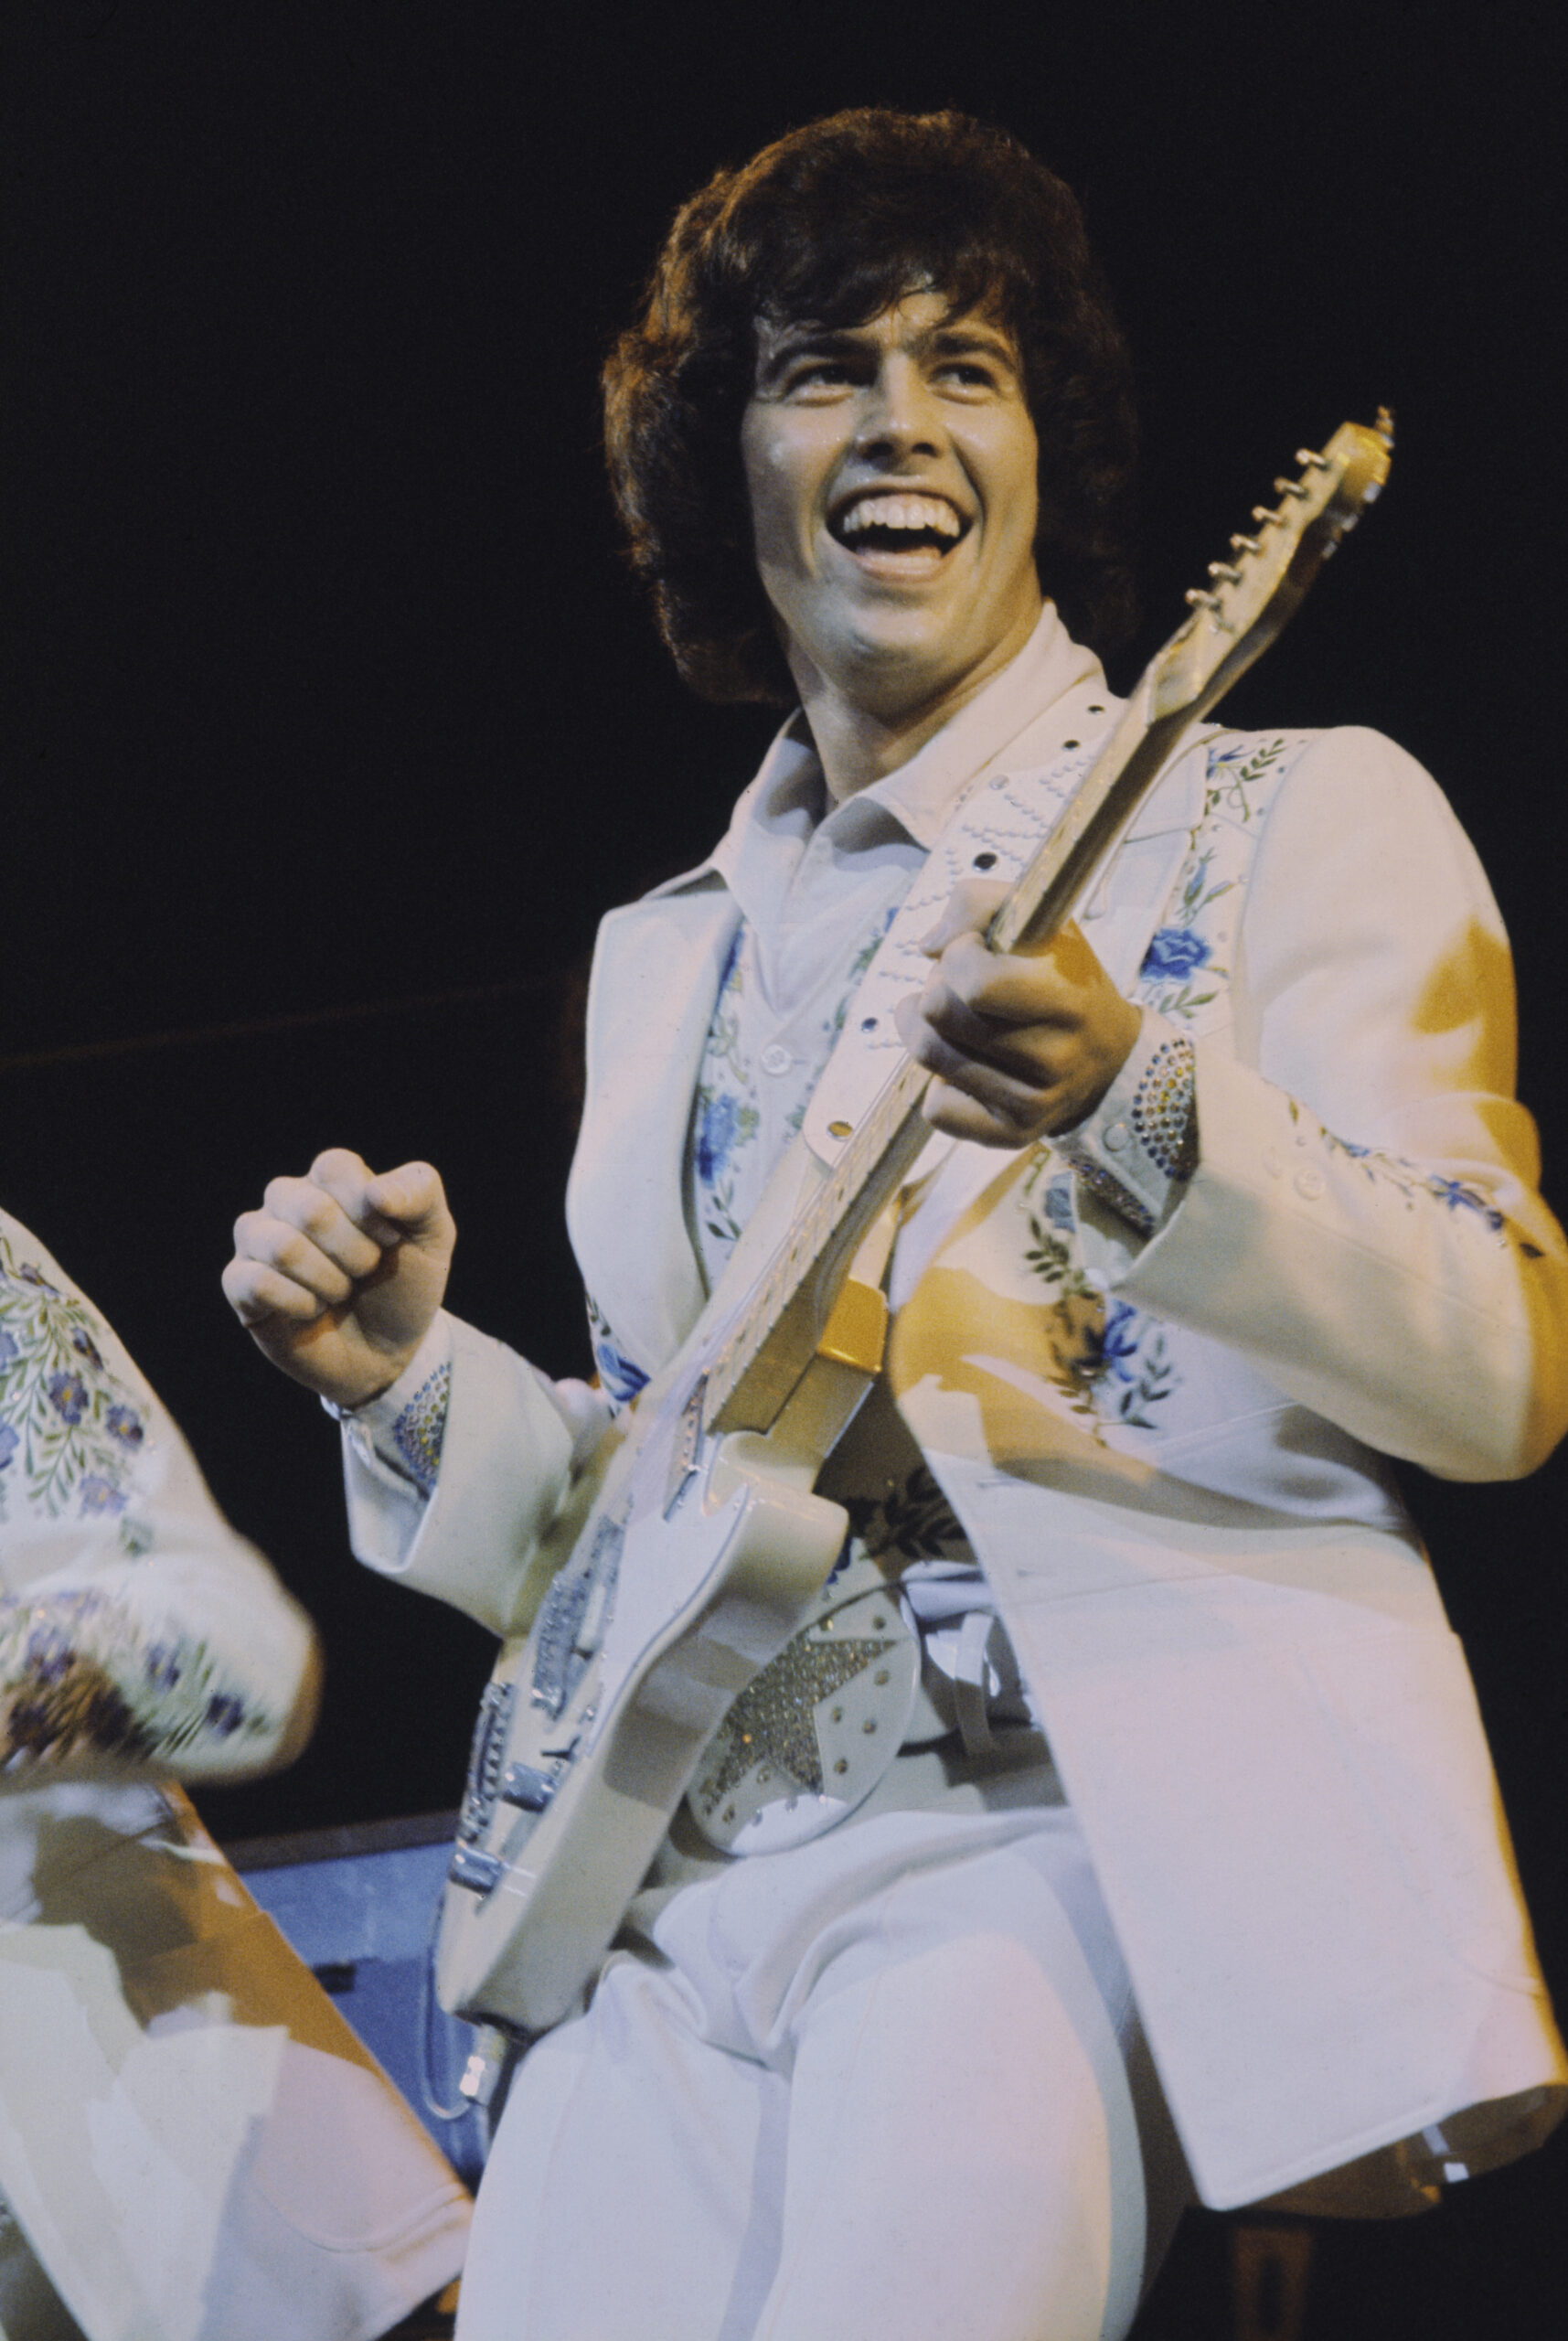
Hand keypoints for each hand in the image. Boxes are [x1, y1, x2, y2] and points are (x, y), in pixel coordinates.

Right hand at [223, 1150, 455, 1407]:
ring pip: (280, 1246)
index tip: (390, 1240)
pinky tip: (312, 1310)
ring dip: (328, 1281)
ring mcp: (257, 1239)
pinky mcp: (239, 1282)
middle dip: (354, 1254)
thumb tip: (376, 1192)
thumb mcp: (433, 1237)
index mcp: (330, 1178)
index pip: (334, 1168)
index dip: (370, 1213)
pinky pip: (255, 1282)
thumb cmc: (404, 1287)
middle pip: (310, 1210)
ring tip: (339, 1292)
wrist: (387, 1354)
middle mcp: (286, 1199)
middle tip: (364, 1273)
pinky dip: (299, 1303)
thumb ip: (421, 1194)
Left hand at [894, 881, 1141, 1146]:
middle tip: (959, 989)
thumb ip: (978, 903)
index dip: (959, 956)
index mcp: (1067, 996)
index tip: (976, 952)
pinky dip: (940, 1083)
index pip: (973, 981)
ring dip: (926, 1030)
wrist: (1109, 1057)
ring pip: (930, 1056)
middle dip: (937, 990)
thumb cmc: (1060, 978)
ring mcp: (1034, 1102)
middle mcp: (1056, 1056)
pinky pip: (938, 1109)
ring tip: (953, 1021)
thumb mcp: (1038, 923)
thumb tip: (929, 947)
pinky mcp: (1011, 1134)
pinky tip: (966, 1066)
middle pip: (939, 1015)